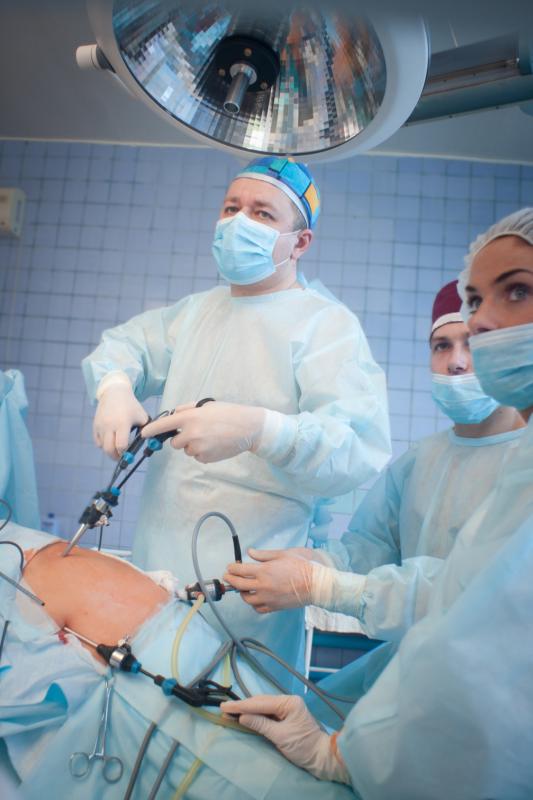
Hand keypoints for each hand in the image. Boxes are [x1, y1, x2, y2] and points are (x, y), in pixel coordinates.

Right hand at [93, 383, 148, 459]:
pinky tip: (110, 440)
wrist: (115, 393)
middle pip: (109, 449)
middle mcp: (109, 426)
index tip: (129, 455)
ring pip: (103, 446)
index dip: (125, 453)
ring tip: (117, 447)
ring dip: (110, 450)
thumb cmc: (131, 406)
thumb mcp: (142, 417)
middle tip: (121, 457)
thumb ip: (146, 430)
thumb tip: (150, 445)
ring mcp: (100, 426)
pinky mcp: (95, 425)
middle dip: (116, 457)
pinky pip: (97, 441)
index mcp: (122, 423)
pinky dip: (103, 444)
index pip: (121, 445)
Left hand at [141, 402, 264, 462]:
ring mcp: (198, 447)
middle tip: (198, 431)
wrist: (248, 428)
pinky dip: (203, 452)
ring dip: (194, 445)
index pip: (164, 424)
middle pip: (175, 442)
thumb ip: (187, 409)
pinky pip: (197, 456)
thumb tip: (174, 414)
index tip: (143, 434)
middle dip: (182, 438)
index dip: (151, 430)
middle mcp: (191, 433)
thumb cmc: (228, 413)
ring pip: (187, 450)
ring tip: (211, 437)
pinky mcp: (205, 458)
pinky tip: (215, 444)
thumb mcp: (206, 406)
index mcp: (190, 417)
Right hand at [220, 695, 349, 783]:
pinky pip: (267, 712)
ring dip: (247, 710)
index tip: (225, 706)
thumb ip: (261, 725)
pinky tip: (244, 715)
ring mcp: (287, 707)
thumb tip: (242, 717)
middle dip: (242, 706)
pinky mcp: (285, 715)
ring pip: (262, 706)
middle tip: (224, 708)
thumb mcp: (280, 736)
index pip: (261, 703)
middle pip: (260, 702)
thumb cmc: (303, 746)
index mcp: (289, 702)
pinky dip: (255, 714)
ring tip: (230, 711)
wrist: (321, 756)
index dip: (241, 706)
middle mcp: (288, 701)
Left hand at [223, 548, 315, 612]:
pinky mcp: (273, 607)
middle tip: (228, 577)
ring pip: (247, 599)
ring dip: (241, 593)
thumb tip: (250, 552)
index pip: (240, 570)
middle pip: (239, 585)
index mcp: (264, 571)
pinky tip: (254, 598)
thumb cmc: (301, 567)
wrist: (314, 584)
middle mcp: (263, 586)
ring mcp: (267, 598)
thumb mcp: (282, 554)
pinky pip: (258, 608)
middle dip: (230, 580)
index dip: (232, 568)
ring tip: (242, 588)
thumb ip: (263, 554)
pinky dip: (253, 604)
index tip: (230, 567)